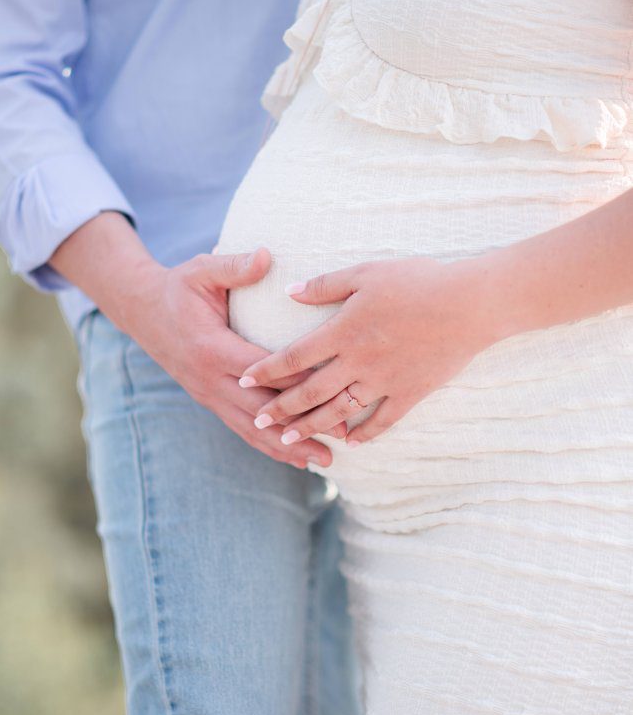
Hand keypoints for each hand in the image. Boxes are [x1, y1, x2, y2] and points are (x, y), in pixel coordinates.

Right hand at [119, 246, 340, 467]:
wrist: (142, 311)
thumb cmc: (179, 287)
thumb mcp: (203, 270)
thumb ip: (234, 266)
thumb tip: (266, 256)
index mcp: (212, 347)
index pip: (260, 370)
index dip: (295, 382)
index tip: (331, 390)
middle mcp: (210, 379)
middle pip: (260, 410)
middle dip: (301, 426)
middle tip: (340, 438)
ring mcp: (208, 395)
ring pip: (251, 429)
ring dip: (287, 447)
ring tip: (324, 462)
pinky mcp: (210, 400)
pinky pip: (241, 428)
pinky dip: (267, 446)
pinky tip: (294, 459)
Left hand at [238, 257, 497, 445]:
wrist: (470, 304)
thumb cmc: (418, 281)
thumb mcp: (366, 272)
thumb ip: (326, 284)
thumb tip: (290, 291)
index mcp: (344, 331)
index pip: (295, 356)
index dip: (267, 370)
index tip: (244, 382)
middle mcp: (359, 361)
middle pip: (310, 392)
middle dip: (281, 409)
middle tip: (258, 421)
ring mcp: (385, 381)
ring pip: (340, 412)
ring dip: (312, 427)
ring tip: (289, 440)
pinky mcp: (410, 393)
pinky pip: (382, 421)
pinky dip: (364, 434)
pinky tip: (349, 442)